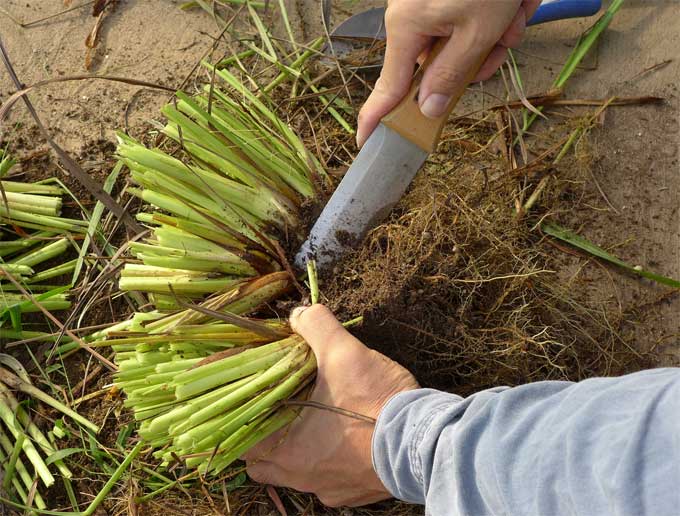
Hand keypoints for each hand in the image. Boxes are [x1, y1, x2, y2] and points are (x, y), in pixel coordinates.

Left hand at [244, 304, 418, 506]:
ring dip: (297, 452)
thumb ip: (316, 326)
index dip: (239, 419)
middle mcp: (302, 477)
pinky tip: (343, 441)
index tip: (247, 400)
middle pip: (263, 465)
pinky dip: (329, 463)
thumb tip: (299, 313)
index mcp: (287, 451)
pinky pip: (329, 482)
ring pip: (296, 475)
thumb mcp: (344, 352)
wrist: (425, 441)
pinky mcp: (355, 494)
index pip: (242, 442)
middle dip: (264, 439)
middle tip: (276, 409)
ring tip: (310, 424)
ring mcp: (330, 489)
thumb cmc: (377, 400)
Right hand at [356, 0, 541, 146]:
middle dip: (475, 62)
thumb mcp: (477, 31)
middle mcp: (411, 16)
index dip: (377, 117)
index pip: (388, 87)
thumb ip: (451, 76)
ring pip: (460, 44)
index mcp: (407, 28)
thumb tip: (427, 110)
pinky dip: (493, 18)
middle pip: (437, 66)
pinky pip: (468, 21)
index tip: (364, 143)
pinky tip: (512, 2)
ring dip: (493, 37)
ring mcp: (428, 4)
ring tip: (514, 12)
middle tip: (502, 47)